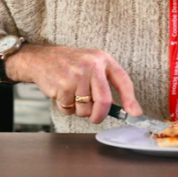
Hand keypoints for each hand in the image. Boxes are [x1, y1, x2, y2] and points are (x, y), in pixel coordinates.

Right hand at [10, 44, 141, 123]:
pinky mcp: (62, 85)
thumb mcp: (92, 65)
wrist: (42, 59)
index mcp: (103, 59)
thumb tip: (124, 109)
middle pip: (104, 101)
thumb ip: (106, 83)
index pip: (123, 81)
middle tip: (95, 117)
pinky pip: (69, 109)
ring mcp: (76, 75)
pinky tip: (62, 95)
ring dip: (79, 110)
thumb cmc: (70, 65)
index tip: (135, 114)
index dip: (130, 100)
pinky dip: (66, 108)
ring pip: (85, 109)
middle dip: (100, 115)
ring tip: (73, 97)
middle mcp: (91, 65)